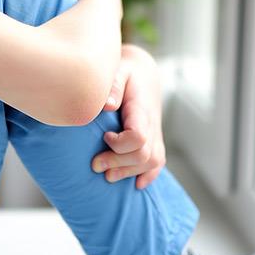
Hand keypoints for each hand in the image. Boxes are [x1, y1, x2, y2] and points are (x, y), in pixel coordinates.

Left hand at [91, 44, 165, 188]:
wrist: (144, 72)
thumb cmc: (126, 70)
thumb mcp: (119, 69)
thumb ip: (113, 85)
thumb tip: (107, 107)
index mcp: (141, 108)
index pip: (139, 135)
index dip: (121, 144)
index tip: (105, 137)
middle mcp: (152, 123)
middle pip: (145, 154)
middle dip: (119, 163)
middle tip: (95, 164)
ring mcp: (156, 133)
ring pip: (153, 161)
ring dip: (130, 173)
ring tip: (107, 175)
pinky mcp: (155, 139)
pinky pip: (159, 161)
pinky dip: (149, 175)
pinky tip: (136, 184)